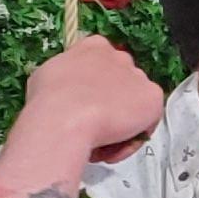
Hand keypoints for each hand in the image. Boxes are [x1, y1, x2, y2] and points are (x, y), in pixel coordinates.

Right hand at [19, 34, 168, 166]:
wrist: (65, 117)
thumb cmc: (48, 99)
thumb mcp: (45, 76)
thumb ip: (64, 77)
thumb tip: (66, 87)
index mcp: (94, 47)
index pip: (101, 64)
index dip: (93, 89)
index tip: (83, 106)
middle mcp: (120, 56)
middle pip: (120, 85)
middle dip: (108, 107)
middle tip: (91, 129)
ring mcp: (139, 76)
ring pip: (133, 106)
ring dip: (118, 127)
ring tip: (96, 146)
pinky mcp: (153, 97)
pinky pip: (146, 123)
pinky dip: (130, 140)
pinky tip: (111, 150)